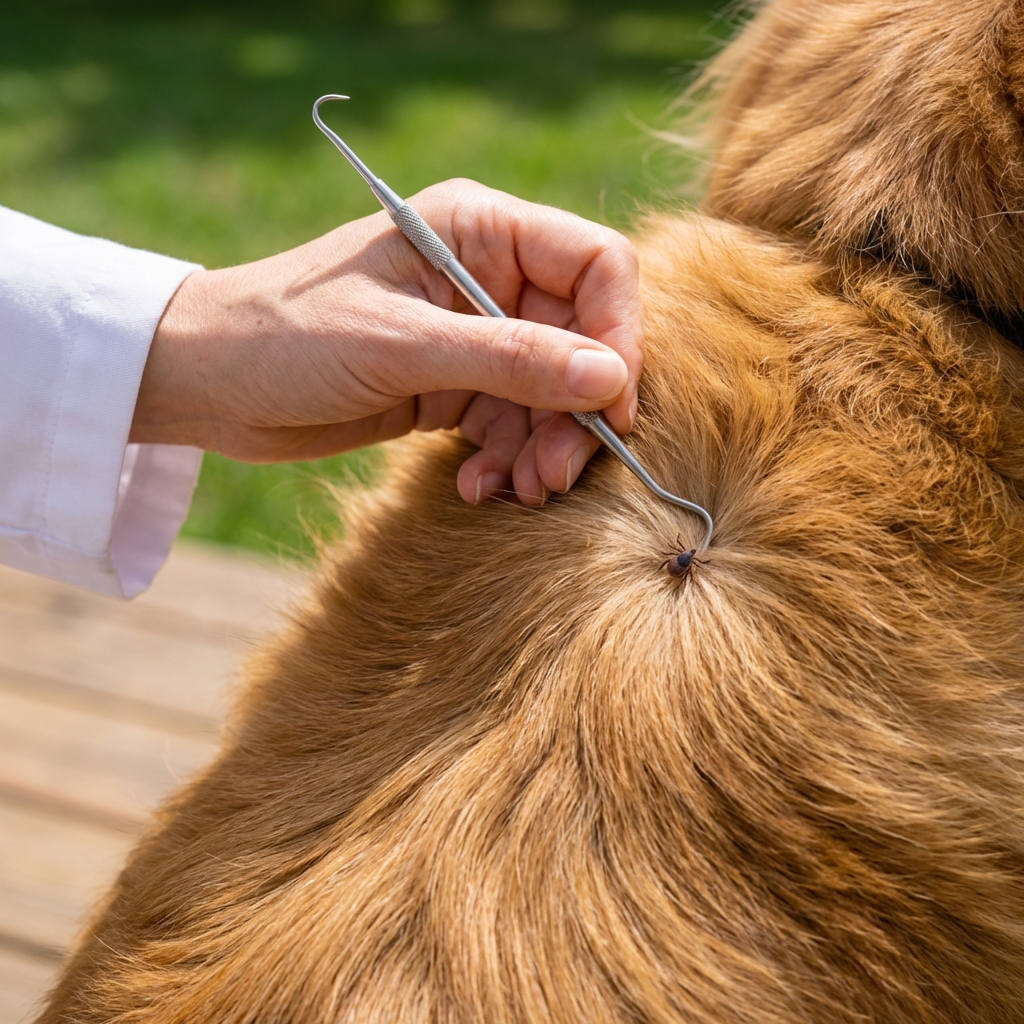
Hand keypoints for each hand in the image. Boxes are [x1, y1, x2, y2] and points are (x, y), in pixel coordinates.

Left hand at [130, 179, 642, 505]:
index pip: (595, 265)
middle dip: (577, 411)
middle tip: (556, 473)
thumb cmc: (286, 337)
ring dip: (544, 447)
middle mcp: (487, 276)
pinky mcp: (452, 386)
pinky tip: (479, 488)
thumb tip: (610, 379)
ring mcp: (471, 334)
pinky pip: (511, 424)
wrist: (207, 382)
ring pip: (552, 392)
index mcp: (478, 229)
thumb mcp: (400, 347)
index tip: (608, 405)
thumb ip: (509, 359)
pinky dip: (507, 460)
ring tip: (518, 491)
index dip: (617, 334)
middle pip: (582, 340)